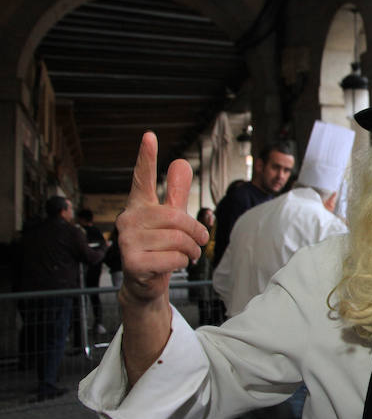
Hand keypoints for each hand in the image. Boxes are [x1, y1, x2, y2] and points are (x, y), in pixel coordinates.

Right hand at [116, 132, 208, 301]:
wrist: (145, 283)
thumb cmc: (159, 248)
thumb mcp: (170, 220)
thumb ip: (175, 194)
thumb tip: (180, 162)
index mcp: (139, 206)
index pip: (142, 178)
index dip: (146, 157)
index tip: (150, 135)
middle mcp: (128, 219)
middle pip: (176, 217)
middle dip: (195, 232)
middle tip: (199, 242)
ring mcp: (126, 241)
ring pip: (178, 239)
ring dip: (191, 250)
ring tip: (188, 255)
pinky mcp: (133, 262)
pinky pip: (174, 257)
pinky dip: (182, 263)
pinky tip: (174, 265)